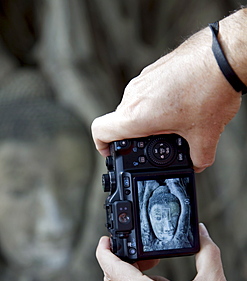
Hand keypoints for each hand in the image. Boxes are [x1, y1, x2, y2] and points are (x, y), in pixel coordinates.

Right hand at [92, 12, 245, 171]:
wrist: (223, 55)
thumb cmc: (209, 89)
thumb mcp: (205, 135)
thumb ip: (198, 158)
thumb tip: (197, 163)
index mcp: (136, 115)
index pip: (100, 131)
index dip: (102, 146)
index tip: (112, 152)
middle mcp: (134, 95)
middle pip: (121, 122)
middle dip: (137, 137)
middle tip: (158, 143)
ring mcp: (143, 79)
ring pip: (135, 107)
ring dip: (149, 119)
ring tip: (175, 121)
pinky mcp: (154, 70)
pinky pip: (147, 92)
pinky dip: (158, 103)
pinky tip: (181, 105)